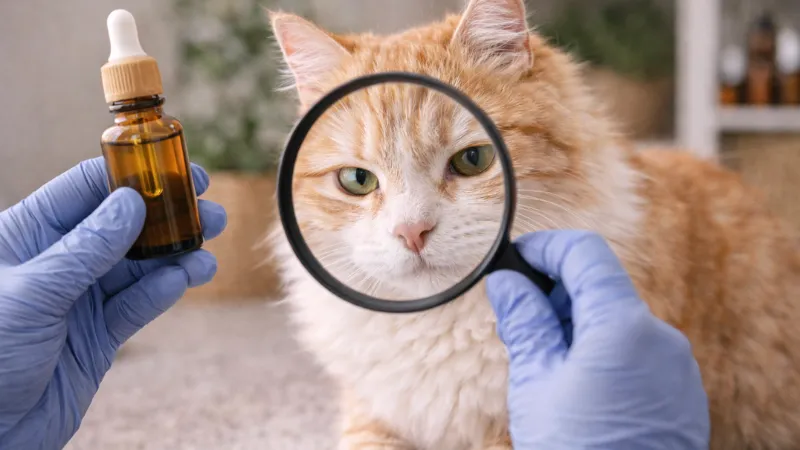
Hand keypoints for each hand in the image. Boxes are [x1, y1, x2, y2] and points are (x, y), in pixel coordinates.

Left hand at [0, 157, 226, 448]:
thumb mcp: (32, 292)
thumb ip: (86, 249)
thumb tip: (131, 202)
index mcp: (28, 235)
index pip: (85, 189)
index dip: (134, 175)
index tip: (179, 170)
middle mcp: (58, 261)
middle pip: (123, 226)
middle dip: (168, 218)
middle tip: (209, 211)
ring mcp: (80, 298)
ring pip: (138, 266)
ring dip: (176, 257)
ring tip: (207, 255)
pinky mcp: (99, 334)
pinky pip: (138, 305)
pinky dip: (163, 291)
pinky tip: (185, 280)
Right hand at [486, 231, 708, 448]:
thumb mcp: (536, 381)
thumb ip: (524, 321)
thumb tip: (507, 281)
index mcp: (623, 327)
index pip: (584, 254)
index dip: (545, 248)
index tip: (516, 260)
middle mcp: (659, 336)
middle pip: (602, 286)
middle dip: (556, 291)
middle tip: (518, 316)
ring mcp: (675, 364)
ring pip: (617, 319)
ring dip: (576, 322)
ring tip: (542, 358)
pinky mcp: (679, 389)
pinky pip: (636, 349)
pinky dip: (602, 347)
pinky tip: (575, 380)